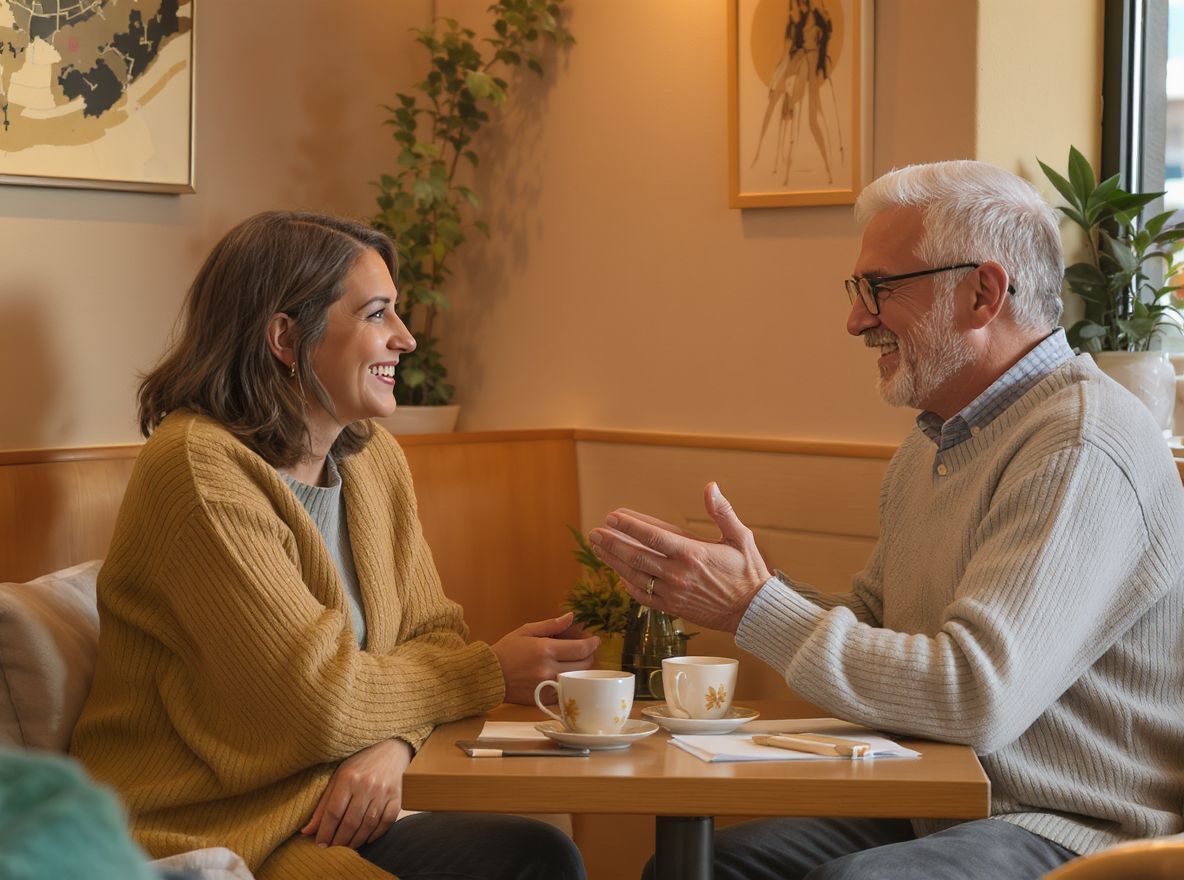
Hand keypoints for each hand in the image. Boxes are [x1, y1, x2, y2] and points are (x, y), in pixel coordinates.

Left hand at [301, 738, 411, 848]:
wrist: (391, 750)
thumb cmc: (360, 764)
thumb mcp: (338, 777)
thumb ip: (323, 804)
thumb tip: (307, 831)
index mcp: (348, 778)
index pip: (333, 812)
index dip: (325, 831)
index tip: (319, 844)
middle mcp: (367, 785)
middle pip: (350, 821)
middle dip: (339, 840)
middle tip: (332, 850)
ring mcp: (384, 792)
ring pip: (368, 825)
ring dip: (355, 841)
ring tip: (346, 847)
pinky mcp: (397, 797)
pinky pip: (386, 822)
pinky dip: (375, 834)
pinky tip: (366, 839)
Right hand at [492, 612, 599, 703]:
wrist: (489, 676)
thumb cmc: (506, 651)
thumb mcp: (526, 631)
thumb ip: (551, 625)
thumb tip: (571, 616)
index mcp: (545, 649)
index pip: (581, 649)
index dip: (592, 644)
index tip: (595, 640)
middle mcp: (549, 669)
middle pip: (584, 665)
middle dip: (589, 656)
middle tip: (586, 651)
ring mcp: (548, 686)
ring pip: (578, 679)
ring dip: (582, 671)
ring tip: (578, 663)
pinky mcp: (545, 699)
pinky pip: (567, 692)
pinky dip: (571, 684)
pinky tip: (567, 677)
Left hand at [588, 482, 770, 632]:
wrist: (753, 611)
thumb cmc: (749, 572)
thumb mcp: (741, 537)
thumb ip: (722, 512)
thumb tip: (710, 486)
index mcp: (693, 553)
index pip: (653, 536)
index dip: (630, 525)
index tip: (612, 516)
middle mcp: (678, 574)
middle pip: (636, 556)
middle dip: (612, 543)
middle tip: (594, 532)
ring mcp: (673, 593)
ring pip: (635, 576)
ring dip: (613, 562)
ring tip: (598, 549)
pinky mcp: (673, 608)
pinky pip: (644, 596)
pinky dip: (628, 585)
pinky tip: (618, 576)